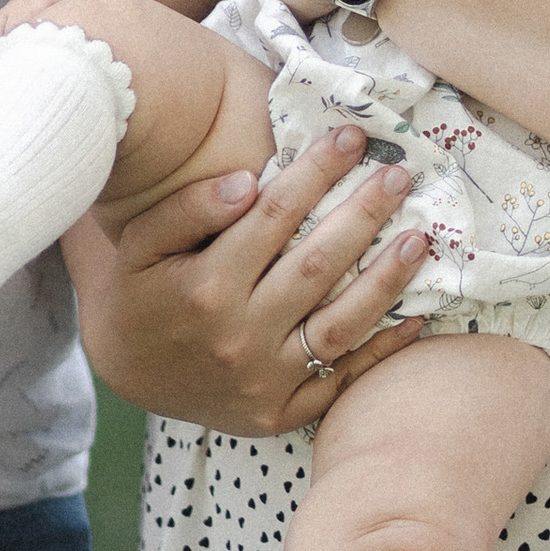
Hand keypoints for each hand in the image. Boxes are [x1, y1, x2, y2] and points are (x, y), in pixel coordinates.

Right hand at [63, 126, 431, 436]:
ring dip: (386, 280)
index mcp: (205, 288)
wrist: (129, 374)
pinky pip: (342, 381)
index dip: (316, 171)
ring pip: (340, 326)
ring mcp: (264, 381)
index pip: (273, 216)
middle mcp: (239, 336)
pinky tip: (416, 316)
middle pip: (316, 265)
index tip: (350, 136)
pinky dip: (383, 351)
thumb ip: (190, 208)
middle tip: (399, 174)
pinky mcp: (281, 413)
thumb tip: (248, 182)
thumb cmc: (141, 292)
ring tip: (420, 238)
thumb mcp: (142, 243)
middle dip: (364, 214)